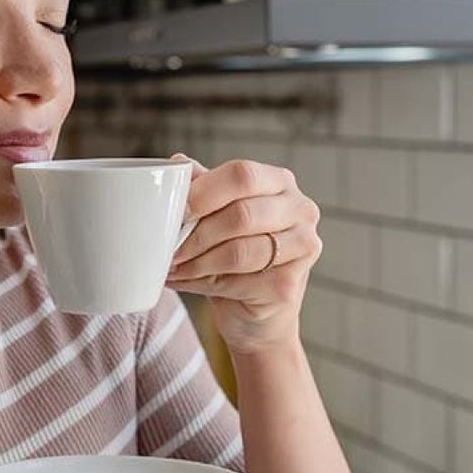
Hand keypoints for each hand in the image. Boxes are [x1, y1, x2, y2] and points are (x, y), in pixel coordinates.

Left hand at [165, 156, 322, 353]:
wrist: (255, 308)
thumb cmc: (234, 249)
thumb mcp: (217, 213)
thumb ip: (202, 187)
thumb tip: (176, 165)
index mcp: (279, 181)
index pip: (242, 175)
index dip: (204, 192)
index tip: (176, 211)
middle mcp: (300, 210)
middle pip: (241, 215)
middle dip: (197, 234)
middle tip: (170, 246)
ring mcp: (302, 247)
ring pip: (238, 252)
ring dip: (197, 262)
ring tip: (174, 265)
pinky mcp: (289, 284)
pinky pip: (238, 282)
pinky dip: (202, 283)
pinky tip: (188, 280)